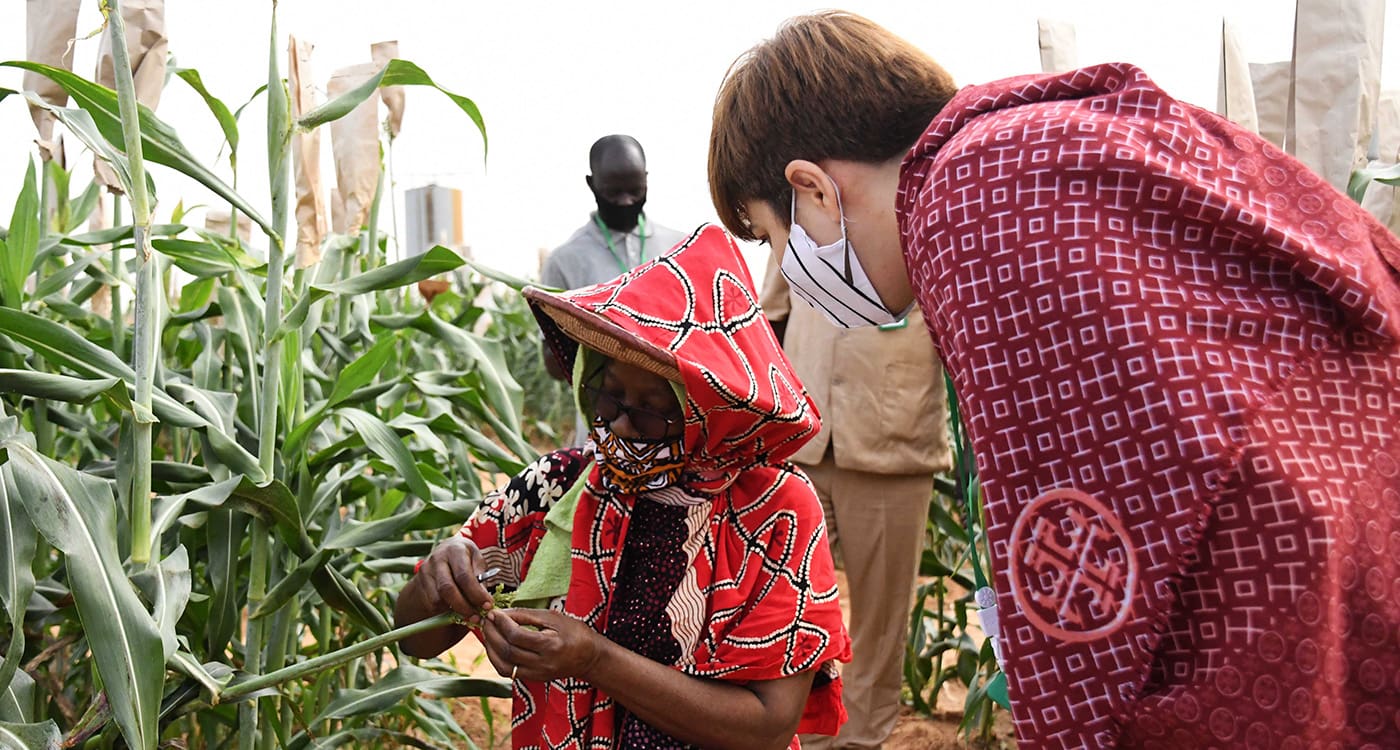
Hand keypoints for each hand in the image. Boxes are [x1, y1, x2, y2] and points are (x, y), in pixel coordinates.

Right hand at [413, 535, 492, 622]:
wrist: (444, 552)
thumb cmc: (466, 559)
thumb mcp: (477, 561)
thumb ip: (481, 578)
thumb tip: (485, 601)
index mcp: (455, 549)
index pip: (464, 576)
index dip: (476, 594)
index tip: (487, 605)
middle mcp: (437, 558)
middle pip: (448, 589)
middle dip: (464, 607)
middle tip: (477, 616)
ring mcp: (426, 570)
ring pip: (438, 599)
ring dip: (455, 610)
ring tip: (469, 613)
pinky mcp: (420, 582)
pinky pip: (432, 603)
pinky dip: (445, 610)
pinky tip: (456, 608)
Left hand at [480, 608, 604, 682]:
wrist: (590, 658)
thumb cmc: (574, 632)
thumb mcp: (553, 617)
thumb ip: (526, 615)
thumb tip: (502, 613)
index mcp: (550, 646)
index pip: (517, 636)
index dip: (502, 624)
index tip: (494, 612)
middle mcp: (542, 664)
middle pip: (508, 651)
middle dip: (492, 634)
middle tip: (486, 620)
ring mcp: (537, 674)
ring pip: (504, 665)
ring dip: (490, 648)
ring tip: (487, 632)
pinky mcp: (533, 679)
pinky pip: (508, 672)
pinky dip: (497, 659)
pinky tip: (494, 646)